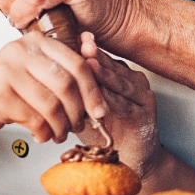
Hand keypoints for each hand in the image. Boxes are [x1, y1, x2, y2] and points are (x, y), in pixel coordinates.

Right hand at [0, 32, 106, 144]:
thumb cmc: (5, 90)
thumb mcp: (35, 74)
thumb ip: (63, 73)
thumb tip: (101, 81)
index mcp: (36, 41)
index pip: (76, 63)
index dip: (93, 90)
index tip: (99, 111)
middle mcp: (21, 51)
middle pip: (66, 83)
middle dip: (78, 111)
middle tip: (79, 126)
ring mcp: (7, 71)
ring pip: (52, 105)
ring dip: (61, 126)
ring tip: (59, 134)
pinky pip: (34, 119)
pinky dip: (44, 133)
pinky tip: (42, 135)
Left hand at [76, 33, 163, 173]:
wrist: (133, 157)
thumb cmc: (108, 130)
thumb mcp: (87, 105)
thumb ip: (76, 89)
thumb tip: (48, 71)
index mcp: (120, 75)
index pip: (102, 59)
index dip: (88, 49)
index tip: (73, 37)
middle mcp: (134, 82)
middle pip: (111, 67)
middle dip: (95, 57)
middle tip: (82, 44)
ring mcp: (142, 97)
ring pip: (119, 83)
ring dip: (104, 74)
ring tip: (88, 64)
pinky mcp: (146, 115)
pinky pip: (125, 105)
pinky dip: (112, 100)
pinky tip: (100, 95)